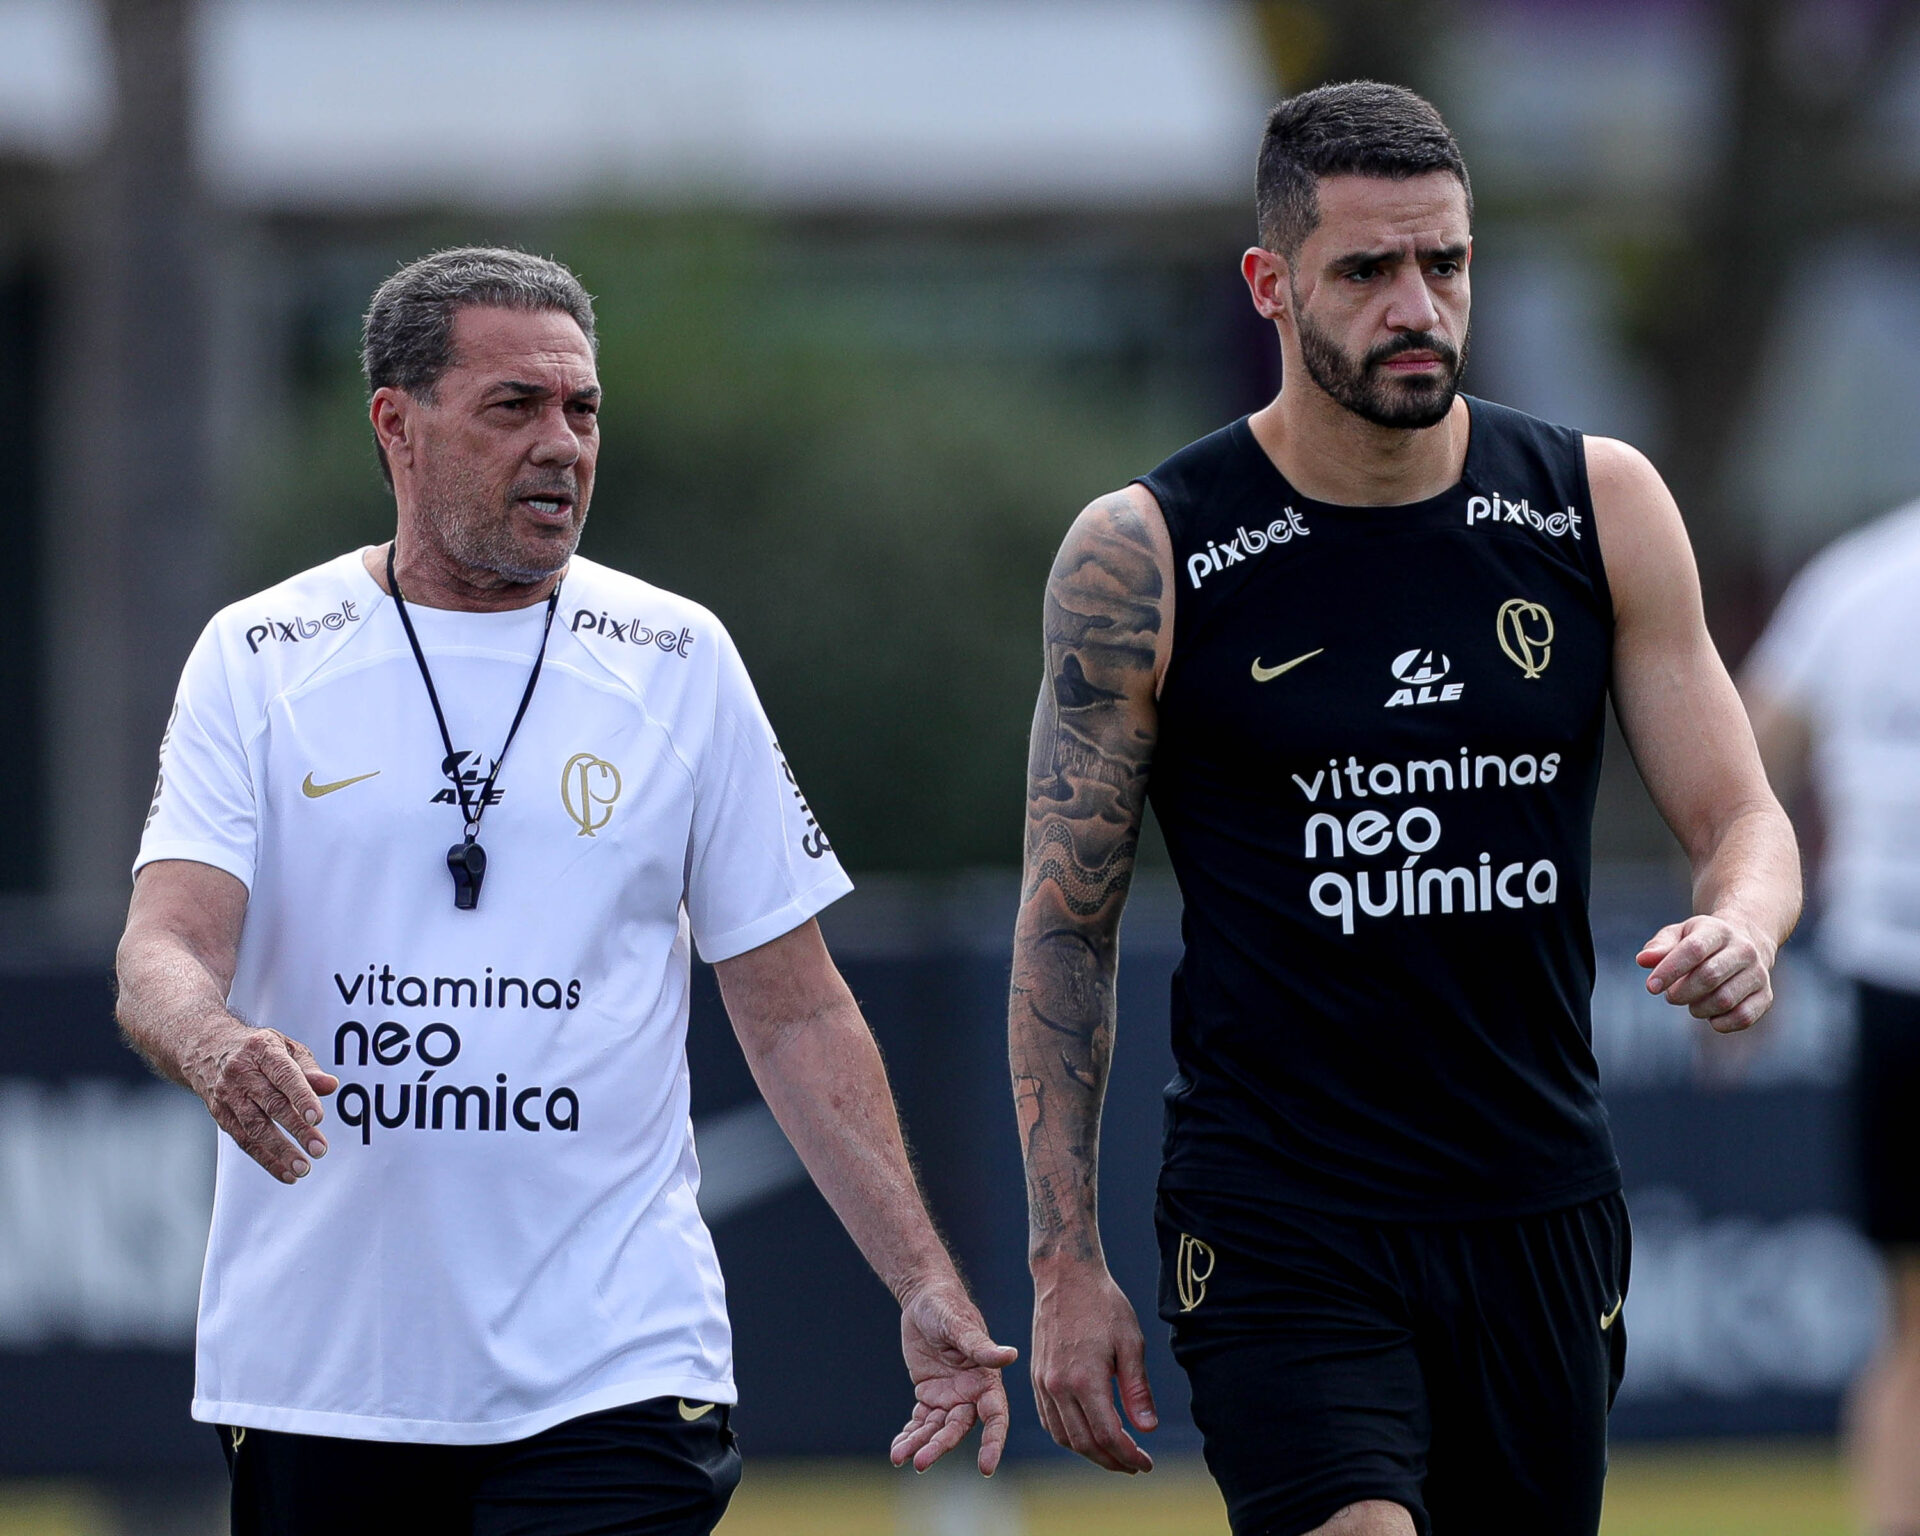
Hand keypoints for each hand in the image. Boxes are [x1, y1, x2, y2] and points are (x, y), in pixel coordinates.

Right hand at [184, 1019, 338, 1182]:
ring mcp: (228, 1095)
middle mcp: (242, 1073)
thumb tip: (330, 1085)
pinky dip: (265, 1159)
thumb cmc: (256, 1049)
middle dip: (297, 1130)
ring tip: (303, 1168)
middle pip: (271, 1105)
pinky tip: (285, 1172)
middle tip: (319, 1149)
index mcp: (262, 1050)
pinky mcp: (220, 1114)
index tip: (318, 1118)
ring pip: (255, 1127)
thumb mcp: (284, 1046)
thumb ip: (308, 1068)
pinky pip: (244, 1140)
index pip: (285, 1075)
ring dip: (280, 1152)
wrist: (205, 1049)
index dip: (302, 1097)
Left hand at [888, 1280, 1017, 1474]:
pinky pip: (920, 1421)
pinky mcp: (929, 1396)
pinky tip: (896, 1450)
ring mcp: (949, 1397)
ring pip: (936, 1429)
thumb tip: (1011, 1355)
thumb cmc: (947, 1307)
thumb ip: (981, 1346)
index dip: (993, 1442)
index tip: (986, 1468)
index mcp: (986, 1380)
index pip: (995, 1416)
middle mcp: (970, 1394)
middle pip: (958, 1429)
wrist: (923, 1300)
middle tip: (920, 1463)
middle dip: (940, 1446)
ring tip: (899, 1457)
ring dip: (919, 1444)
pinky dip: (909, 1435)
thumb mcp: (959, 1325)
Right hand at [1030, 1260, 1156, 1472]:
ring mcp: (1043, 1382)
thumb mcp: (1131, 1342)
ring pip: (1063, 1436)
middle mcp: (1058, 1386)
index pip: (1107, 1435)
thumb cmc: (1103, 1304)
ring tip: (1113, 1454)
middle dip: (1111, 1461)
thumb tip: (1147, 1429)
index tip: (1146, 1464)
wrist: (1065, 1275)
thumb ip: (1137, 1389)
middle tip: (1134, 1465)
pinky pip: (1049, 1419)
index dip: (1128, 1456)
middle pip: (1084, 1443)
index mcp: (1084, 1379)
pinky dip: (1068, 1436)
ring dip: (1089, 1452)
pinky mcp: (1036, 1376)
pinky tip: (1087, 1434)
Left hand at [1637, 913, 1775, 1032]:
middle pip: (1709, 977)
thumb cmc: (1702, 941)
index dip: (1669, 971)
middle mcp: (1744, 950)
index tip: (1651, 986)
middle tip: (1671, 996)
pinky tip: (1710, 1016)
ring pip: (1724, 1000)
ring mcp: (1759, 974)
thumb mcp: (1679, 935)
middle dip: (1682, 993)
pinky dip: (1720, 1023)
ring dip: (1699, 1008)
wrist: (1747, 942)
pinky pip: (1743, 1017)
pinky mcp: (1766, 996)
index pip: (1693, 950)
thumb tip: (1643, 960)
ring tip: (1691, 1003)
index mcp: (1719, 931)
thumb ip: (1659, 947)